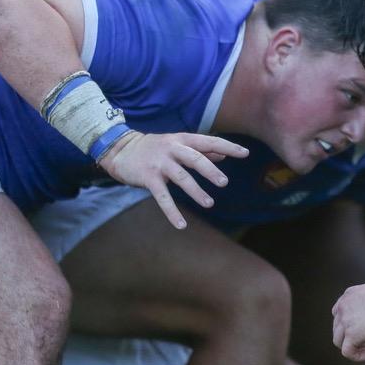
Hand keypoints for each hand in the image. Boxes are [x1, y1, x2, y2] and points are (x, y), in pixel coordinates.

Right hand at [98, 131, 248, 228]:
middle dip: (210, 170)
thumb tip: (223, 154)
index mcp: (182, 140)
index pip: (209, 141)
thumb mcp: (177, 144)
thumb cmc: (154, 147)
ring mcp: (159, 163)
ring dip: (196, 191)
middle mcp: (172, 149)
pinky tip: (181, 225)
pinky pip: (162, 197)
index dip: (228, 146)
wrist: (119, 148)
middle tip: (224, 183)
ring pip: (181, 177)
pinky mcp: (148, 177)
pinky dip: (172, 212)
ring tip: (209, 203)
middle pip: (195, 158)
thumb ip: (200, 149)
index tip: (245, 153)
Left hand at [331, 281, 364, 361]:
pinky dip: (358, 356)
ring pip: (338, 342)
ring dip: (354, 346)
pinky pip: (347, 352)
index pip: (338, 314)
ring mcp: (345, 322)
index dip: (349, 324)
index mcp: (347, 297)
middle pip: (337, 329)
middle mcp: (342, 308)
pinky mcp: (351, 334)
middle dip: (351, 336)